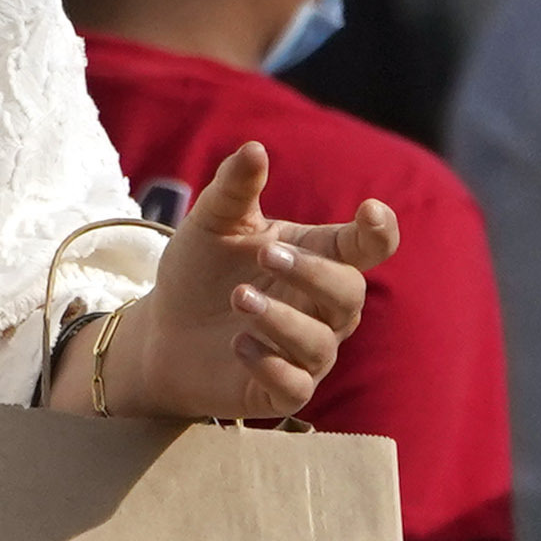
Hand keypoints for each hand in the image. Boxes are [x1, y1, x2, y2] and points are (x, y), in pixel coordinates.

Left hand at [81, 144, 397, 424]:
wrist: (161, 329)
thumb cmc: (200, 271)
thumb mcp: (211, 222)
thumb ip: (234, 188)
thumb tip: (255, 148)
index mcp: (315, 258)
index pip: (364, 247)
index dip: (378, 232)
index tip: (371, 211)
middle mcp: (321, 308)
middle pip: (348, 293)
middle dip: (312, 272)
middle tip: (265, 253)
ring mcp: (304, 353)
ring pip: (321, 343)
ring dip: (281, 319)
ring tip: (238, 296)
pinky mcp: (279, 391)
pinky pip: (295, 386)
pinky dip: (270, 364)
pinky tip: (239, 343)